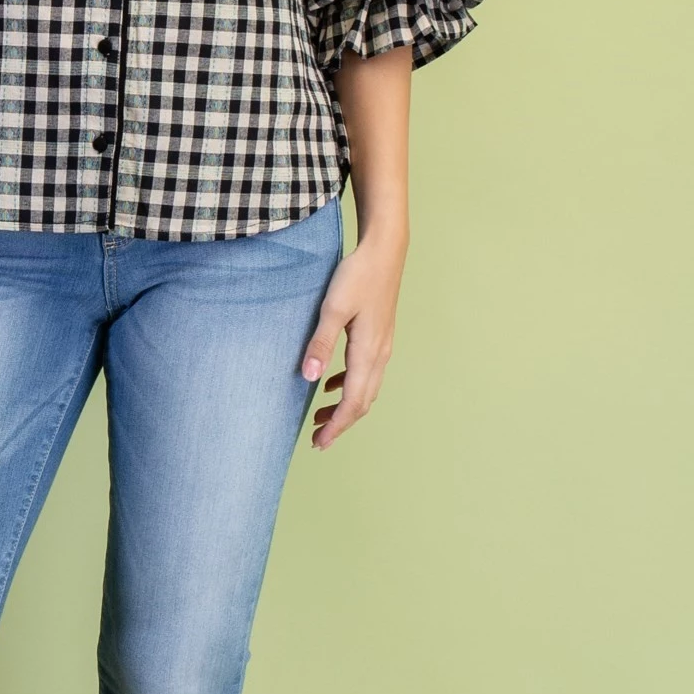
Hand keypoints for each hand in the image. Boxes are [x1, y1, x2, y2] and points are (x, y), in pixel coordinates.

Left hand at [299, 220, 408, 449]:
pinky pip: (367, 372)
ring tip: (321, 417)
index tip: (319, 443)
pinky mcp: (380, 336)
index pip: (353, 402)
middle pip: (362, 402)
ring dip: (345, 407)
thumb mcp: (333, 308)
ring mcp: (383, 345)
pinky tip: (333, 385)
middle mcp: (380, 354)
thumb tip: (308, 379)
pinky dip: (351, 386)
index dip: (336, 426)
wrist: (384, 250)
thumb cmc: (358, 275)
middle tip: (317, 440)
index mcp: (367, 352)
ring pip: (366, 389)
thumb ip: (320, 343)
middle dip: (340, 424)